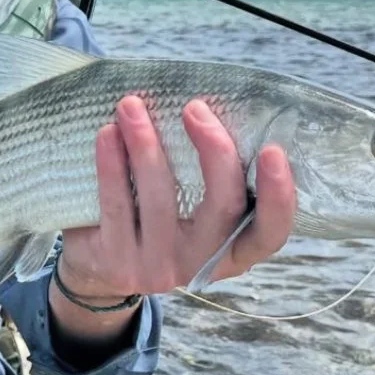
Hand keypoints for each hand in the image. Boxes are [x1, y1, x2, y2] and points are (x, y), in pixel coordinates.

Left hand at [58, 96, 296, 298]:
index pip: (270, 232)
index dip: (279, 196)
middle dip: (214, 152)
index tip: (273, 150)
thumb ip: (209, 177)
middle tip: (195, 107)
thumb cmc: (154, 220)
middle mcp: (201, 263)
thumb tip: (212, 106)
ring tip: (131, 105)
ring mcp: (159, 268)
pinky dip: (112, 165)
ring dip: (146, 145)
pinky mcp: (117, 264)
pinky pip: (117, 206)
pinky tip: (107, 133)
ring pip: (160, 201)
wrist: (96, 270)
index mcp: (233, 250)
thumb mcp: (191, 210)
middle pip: (222, 208)